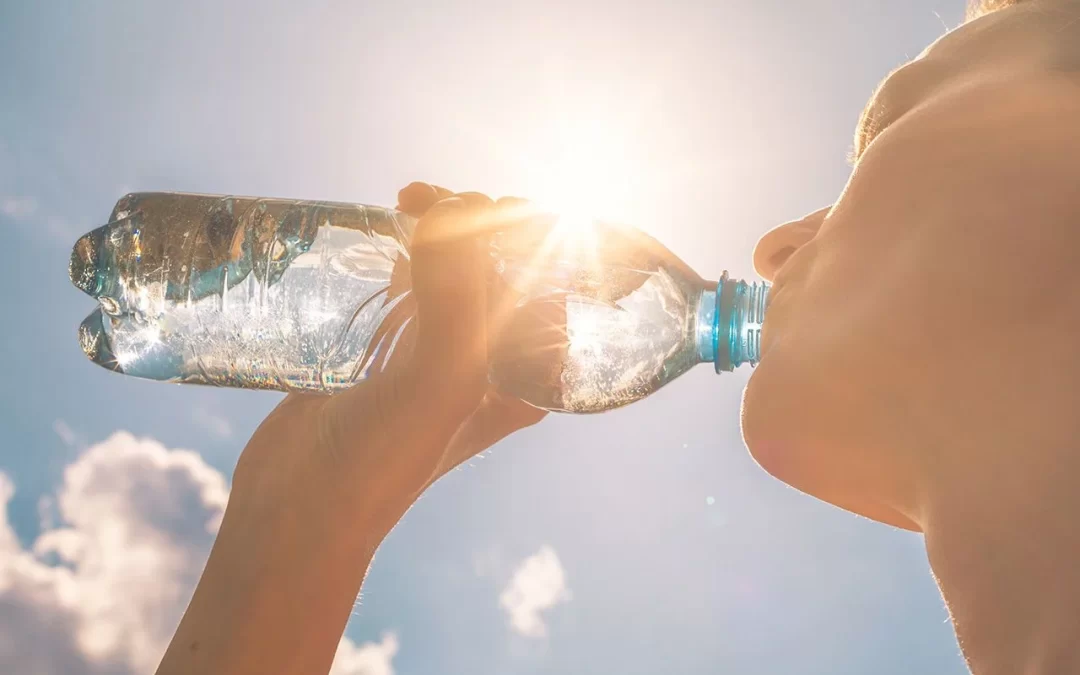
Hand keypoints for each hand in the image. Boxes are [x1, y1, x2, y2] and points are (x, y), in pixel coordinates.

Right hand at [231, 182, 546, 540]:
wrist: (299, 507)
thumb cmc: (381, 460)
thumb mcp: (439, 383)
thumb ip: (456, 299)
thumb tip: (452, 211)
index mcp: (526, 374)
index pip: (548, 279)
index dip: (522, 229)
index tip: (475, 204)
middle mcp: (491, 360)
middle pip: (501, 265)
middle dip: (477, 218)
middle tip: (429, 200)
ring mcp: (438, 350)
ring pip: (455, 266)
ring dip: (441, 225)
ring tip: (407, 203)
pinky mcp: (390, 346)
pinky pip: (411, 281)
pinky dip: (405, 249)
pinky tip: (388, 229)